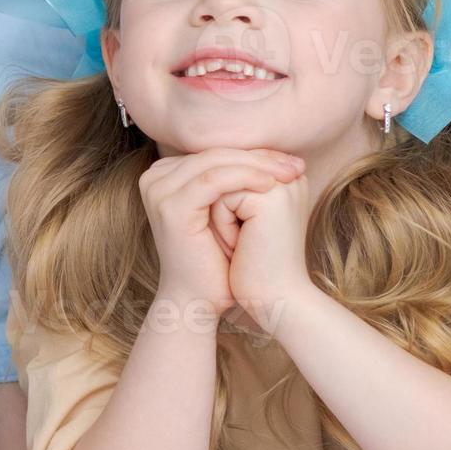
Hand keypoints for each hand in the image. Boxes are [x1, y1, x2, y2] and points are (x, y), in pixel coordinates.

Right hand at [137, 149, 301, 313]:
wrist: (199, 297)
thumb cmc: (217, 258)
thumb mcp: (225, 211)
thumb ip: (232, 180)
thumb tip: (272, 152)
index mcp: (163, 175)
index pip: (214, 152)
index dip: (255, 153)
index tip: (292, 162)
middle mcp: (153, 179)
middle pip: (214, 153)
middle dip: (261, 157)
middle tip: (297, 165)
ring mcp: (158, 191)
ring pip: (215, 162)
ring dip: (258, 165)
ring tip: (290, 173)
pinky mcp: (170, 206)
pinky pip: (214, 180)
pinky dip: (246, 178)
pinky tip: (271, 185)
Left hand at [217, 170, 316, 322]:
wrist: (272, 300)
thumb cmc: (253, 264)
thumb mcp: (239, 218)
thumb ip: (229, 187)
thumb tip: (196, 165)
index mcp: (286, 178)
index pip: (231, 166)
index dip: (218, 198)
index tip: (237, 232)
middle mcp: (289, 176)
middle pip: (222, 171)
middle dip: (217, 207)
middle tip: (239, 241)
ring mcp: (281, 184)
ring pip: (217, 182)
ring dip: (218, 217)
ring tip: (239, 244)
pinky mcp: (269, 199)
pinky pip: (220, 199)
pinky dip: (220, 225)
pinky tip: (241, 248)